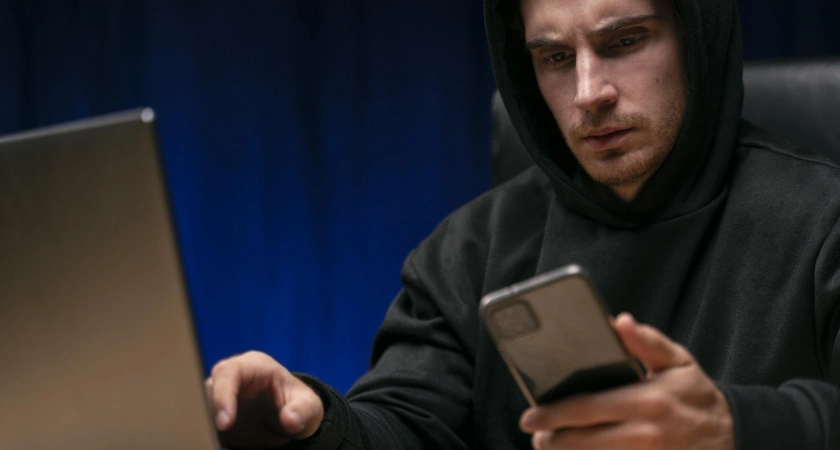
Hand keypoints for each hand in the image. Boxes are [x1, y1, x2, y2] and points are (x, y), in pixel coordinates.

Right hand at [205, 351, 323, 448]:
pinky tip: (218, 439)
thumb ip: (302, 410)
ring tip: (220, 436)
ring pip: (200, 405)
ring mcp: (221, 396)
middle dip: (209, 409)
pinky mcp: (215, 415)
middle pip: (208, 387)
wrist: (292, 420)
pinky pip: (203, 421)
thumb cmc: (300, 406)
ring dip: (206, 421)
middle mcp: (232, 378)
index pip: (229, 372)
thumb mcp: (310, 407)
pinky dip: (206, 431)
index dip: (222, 395)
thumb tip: (290, 420)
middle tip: (220, 431)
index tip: (224, 423)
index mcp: (254, 366)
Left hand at [519, 313, 733, 449]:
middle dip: (553, 440)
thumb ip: (646, 341)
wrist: (732, 436)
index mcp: (646, 400)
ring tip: (549, 446)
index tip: (530, 416)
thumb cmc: (696, 394)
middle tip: (534, 435)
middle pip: (585, 440)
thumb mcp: (678, 361)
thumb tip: (618, 320)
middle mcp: (645, 433)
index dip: (554, 414)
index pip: (588, 408)